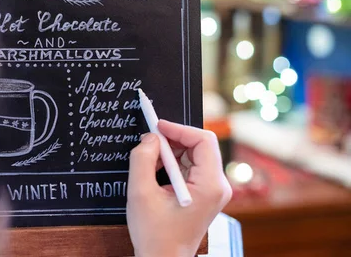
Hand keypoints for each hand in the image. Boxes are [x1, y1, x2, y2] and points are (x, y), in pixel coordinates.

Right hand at [127, 120, 231, 256]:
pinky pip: (191, 166)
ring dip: (172, 150)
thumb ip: (143, 159)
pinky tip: (156, 169)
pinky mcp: (204, 193)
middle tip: (150, 140)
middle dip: (174, 139)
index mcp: (210, 186)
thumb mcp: (140, 193)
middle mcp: (218, 186)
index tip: (156, 126)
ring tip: (150, 158)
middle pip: (200, 145)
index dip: (179, 128)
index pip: (203, 140)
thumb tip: (151, 138)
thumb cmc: (154, 234)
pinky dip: (173, 162)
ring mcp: (212, 191)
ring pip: (195, 154)